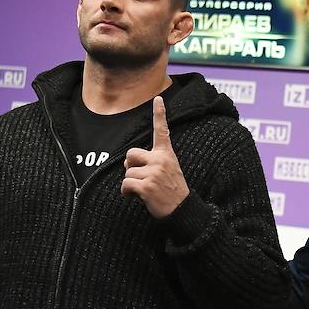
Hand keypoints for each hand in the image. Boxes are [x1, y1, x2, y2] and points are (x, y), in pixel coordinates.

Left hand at [121, 96, 188, 218]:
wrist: (182, 210)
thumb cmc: (172, 191)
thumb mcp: (168, 170)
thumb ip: (151, 162)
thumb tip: (129, 163)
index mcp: (167, 154)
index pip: (162, 131)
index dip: (159, 114)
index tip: (158, 98)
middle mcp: (160, 160)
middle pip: (131, 154)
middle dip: (131, 166)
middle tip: (141, 177)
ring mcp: (154, 172)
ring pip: (127, 172)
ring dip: (131, 183)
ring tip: (144, 191)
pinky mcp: (147, 186)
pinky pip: (125, 184)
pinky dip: (126, 193)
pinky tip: (136, 197)